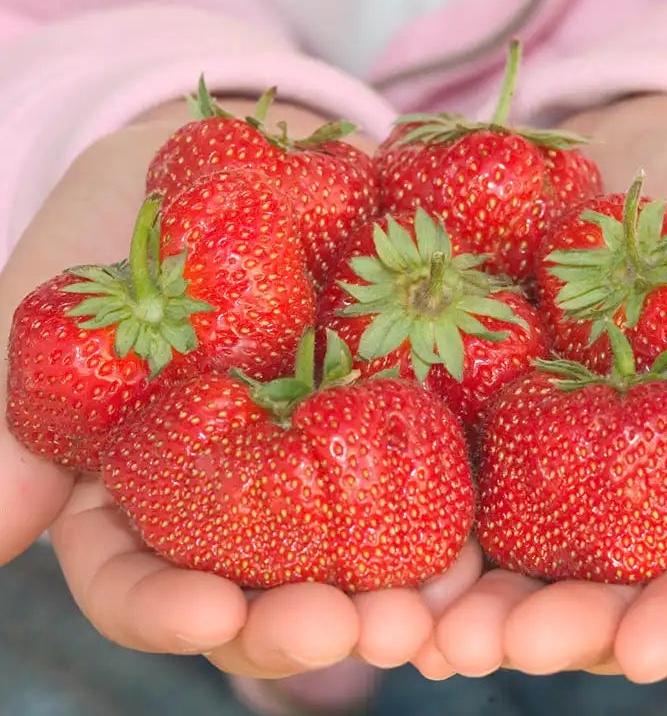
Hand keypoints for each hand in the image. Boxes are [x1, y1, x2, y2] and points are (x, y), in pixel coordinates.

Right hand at [0, 98, 482, 677]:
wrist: (216, 171)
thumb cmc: (115, 240)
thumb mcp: (57, 312)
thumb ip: (19, 419)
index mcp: (144, 495)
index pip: (142, 581)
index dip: (168, 611)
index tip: (208, 618)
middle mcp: (238, 499)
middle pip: (264, 591)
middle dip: (302, 623)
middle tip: (347, 633)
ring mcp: (319, 459)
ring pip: (355, 555)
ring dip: (395, 599)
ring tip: (427, 618)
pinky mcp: (388, 412)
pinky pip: (427, 476)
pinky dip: (454, 519)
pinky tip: (482, 546)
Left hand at [429, 94, 666, 681]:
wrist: (640, 156)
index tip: (634, 653)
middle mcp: (634, 489)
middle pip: (596, 586)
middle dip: (543, 626)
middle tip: (479, 649)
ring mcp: (557, 460)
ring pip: (516, 555)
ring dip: (465, 601)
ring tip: (414, 629)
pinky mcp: (490, 418)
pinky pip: (455, 475)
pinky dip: (417, 520)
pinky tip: (378, 554)